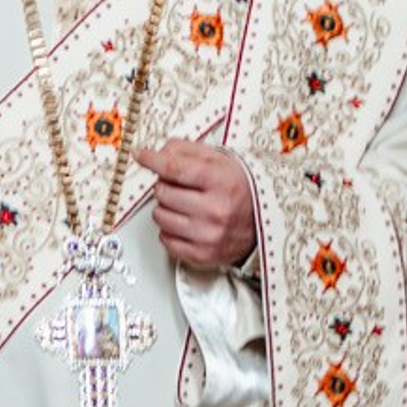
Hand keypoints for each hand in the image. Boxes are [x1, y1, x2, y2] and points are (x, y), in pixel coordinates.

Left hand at [134, 141, 257, 269]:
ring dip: (166, 208)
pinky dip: (170, 230)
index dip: (153, 160)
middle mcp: (215, 210)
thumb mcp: (222, 160)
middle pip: (163, 192)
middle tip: (178, 186)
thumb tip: (159, 151)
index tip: (141, 155)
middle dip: (165, 185)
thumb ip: (188, 151)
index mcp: (222, 182)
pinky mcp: (202, 255)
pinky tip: (185, 223)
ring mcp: (208, 235)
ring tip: (183, 205)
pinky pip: (166, 240)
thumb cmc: (241, 190)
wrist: (265, 223)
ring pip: (160, 216)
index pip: (175, 168)